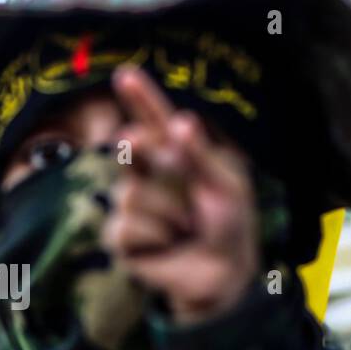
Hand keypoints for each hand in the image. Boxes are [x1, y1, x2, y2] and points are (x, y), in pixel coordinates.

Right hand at [103, 65, 259, 322]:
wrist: (223, 275)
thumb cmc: (229, 225)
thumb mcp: (224, 185)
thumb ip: (199, 155)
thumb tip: (180, 122)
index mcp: (176, 155)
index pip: (155, 121)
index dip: (140, 98)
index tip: (126, 75)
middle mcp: (149, 175)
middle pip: (128, 148)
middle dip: (137, 146)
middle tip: (137, 144)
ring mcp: (131, 204)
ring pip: (131, 195)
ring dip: (167, 214)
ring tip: (186, 229)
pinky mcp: (121, 237)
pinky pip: (125, 227)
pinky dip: (153, 237)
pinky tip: (168, 246)